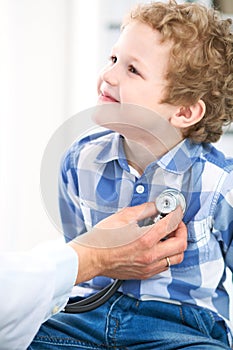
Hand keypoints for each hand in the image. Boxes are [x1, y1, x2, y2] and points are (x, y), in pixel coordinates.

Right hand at [68, 202, 186, 283]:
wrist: (92, 258)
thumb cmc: (102, 239)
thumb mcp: (123, 216)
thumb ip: (144, 210)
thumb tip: (157, 206)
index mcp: (145, 239)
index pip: (171, 224)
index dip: (177, 214)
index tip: (177, 210)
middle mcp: (150, 255)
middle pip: (181, 244)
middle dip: (182, 230)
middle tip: (176, 222)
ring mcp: (148, 267)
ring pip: (177, 258)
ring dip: (178, 244)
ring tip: (170, 235)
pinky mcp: (145, 274)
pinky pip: (166, 266)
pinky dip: (168, 255)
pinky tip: (160, 247)